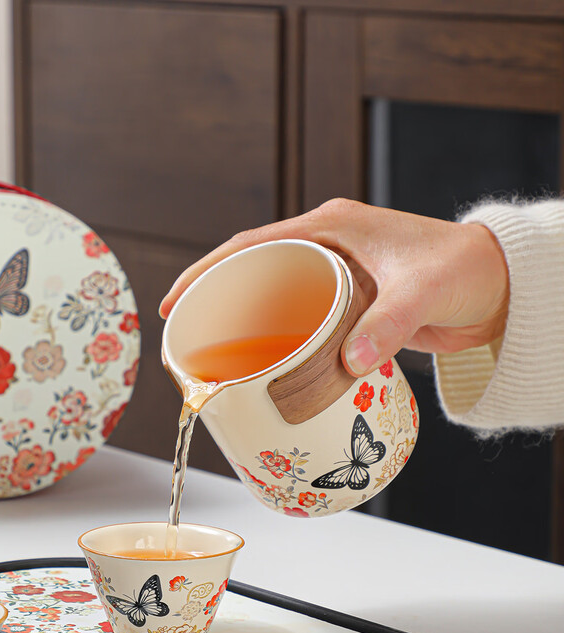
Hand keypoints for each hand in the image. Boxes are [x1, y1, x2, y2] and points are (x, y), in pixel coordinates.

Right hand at [159, 199, 509, 375]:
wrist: (498, 285)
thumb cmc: (465, 270)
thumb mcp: (424, 290)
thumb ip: (389, 323)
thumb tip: (349, 362)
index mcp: (331, 225)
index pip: (250, 245)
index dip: (207, 272)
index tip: (176, 302)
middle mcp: (326, 245)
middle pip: (252, 271)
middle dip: (216, 300)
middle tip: (189, 337)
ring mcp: (336, 273)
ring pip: (274, 297)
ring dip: (247, 323)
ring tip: (219, 357)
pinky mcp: (348, 301)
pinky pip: (300, 318)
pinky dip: (280, 339)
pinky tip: (270, 365)